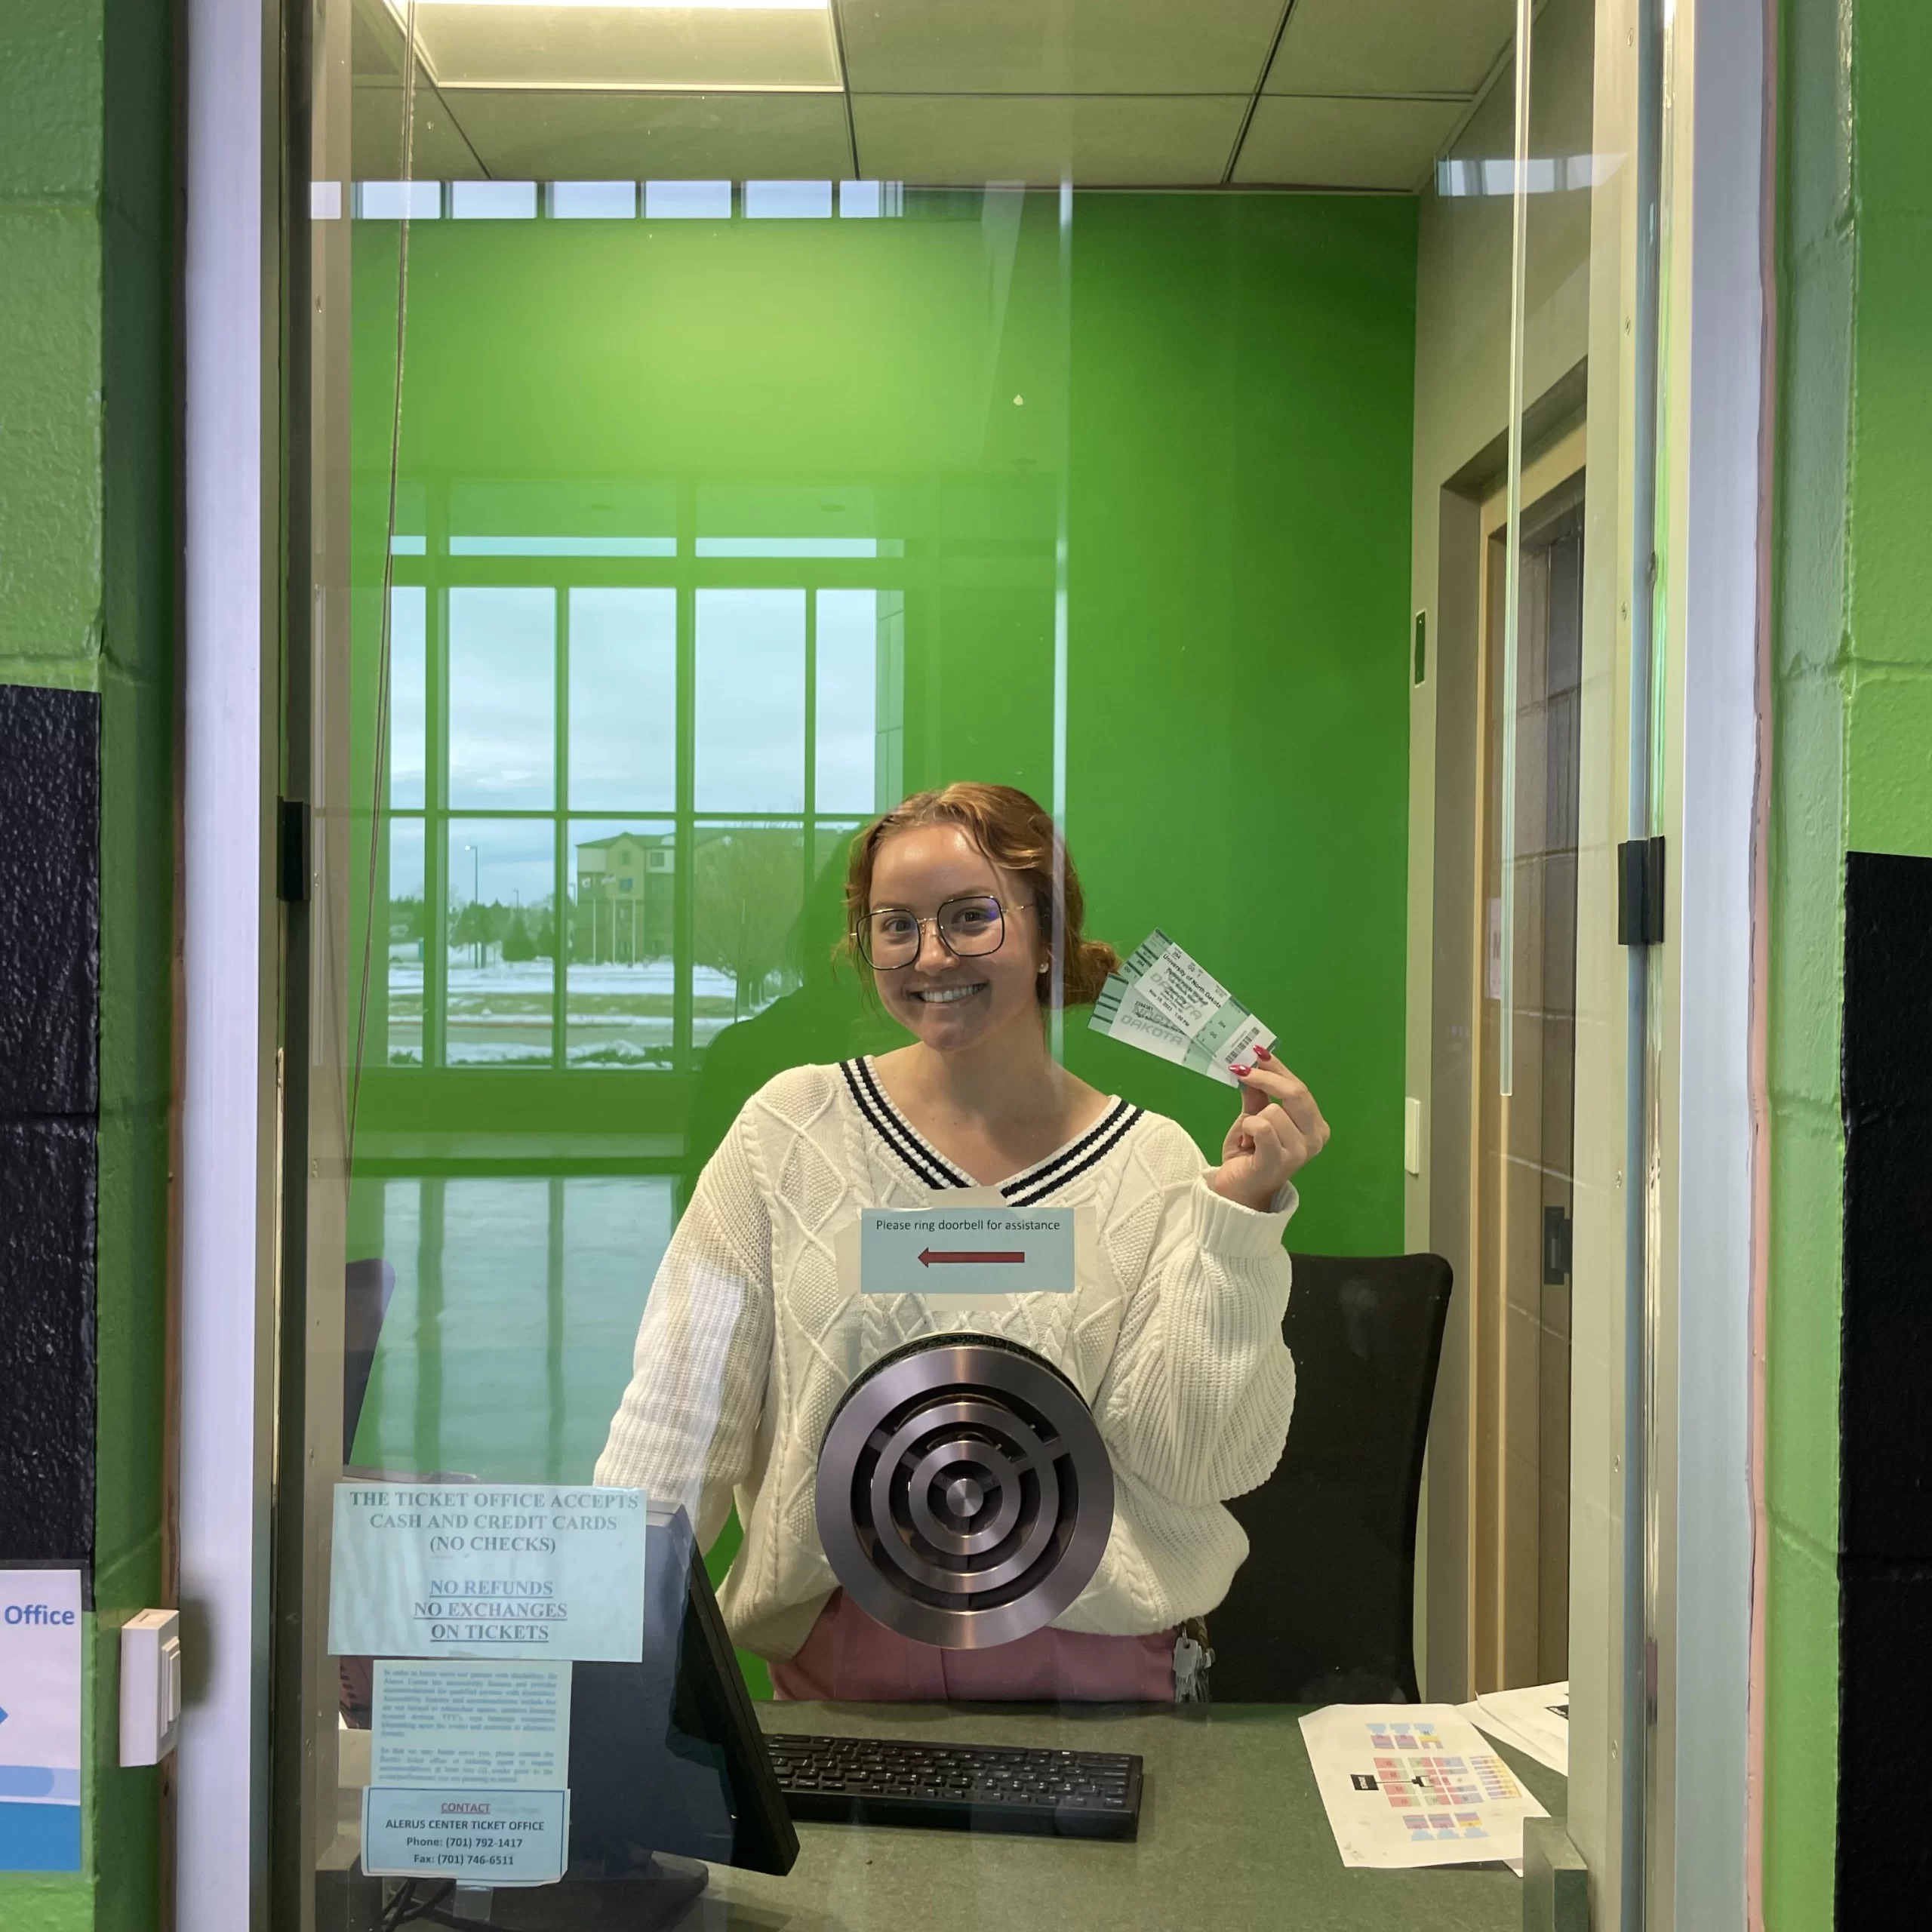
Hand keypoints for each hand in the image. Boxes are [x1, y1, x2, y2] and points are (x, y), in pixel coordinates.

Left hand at [1207, 1046, 1329, 1212]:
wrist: (1238, 1191)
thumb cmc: (1250, 1155)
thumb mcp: (1254, 1117)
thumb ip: (1259, 1093)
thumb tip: (1255, 1061)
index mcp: (1316, 1126)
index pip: (1300, 1088)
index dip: (1278, 1068)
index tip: (1258, 1052)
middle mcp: (1316, 1139)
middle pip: (1295, 1093)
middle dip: (1265, 1077)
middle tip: (1240, 1071)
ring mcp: (1301, 1152)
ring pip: (1273, 1110)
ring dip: (1251, 1119)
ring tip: (1250, 1138)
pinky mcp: (1281, 1161)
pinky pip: (1263, 1126)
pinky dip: (1248, 1129)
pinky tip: (1247, 1144)